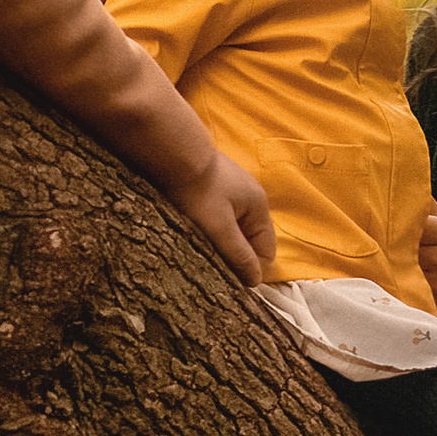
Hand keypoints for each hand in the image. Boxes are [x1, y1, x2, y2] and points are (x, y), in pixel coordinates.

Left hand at [166, 143, 276, 283]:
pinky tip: (191, 232)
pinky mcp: (210, 189)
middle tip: (212, 268)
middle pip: (248, 242)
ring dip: (218, 244)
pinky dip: (207, 229)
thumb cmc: (196, 190)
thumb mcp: (219, 228)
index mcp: (258, 207)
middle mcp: (249, 198)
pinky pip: (216, 219)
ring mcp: (230, 192)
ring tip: (198, 249)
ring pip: (230, 231)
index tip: (230, 283)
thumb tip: (256, 280)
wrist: (170, 152)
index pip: (266, 251)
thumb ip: (239, 255)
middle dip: (233, 257)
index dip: (251, 270)